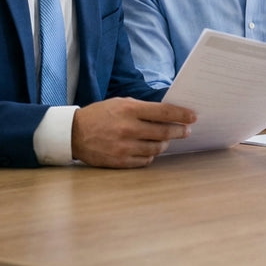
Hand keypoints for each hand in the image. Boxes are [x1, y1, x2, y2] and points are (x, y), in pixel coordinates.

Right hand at [71, 98, 195, 167]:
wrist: (73, 134)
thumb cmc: (100, 115)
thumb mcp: (120, 103)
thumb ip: (142, 108)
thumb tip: (168, 114)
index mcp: (129, 110)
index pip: (163, 112)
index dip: (181, 115)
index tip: (193, 117)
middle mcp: (128, 129)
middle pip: (163, 132)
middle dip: (179, 131)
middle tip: (186, 130)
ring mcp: (124, 147)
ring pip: (156, 149)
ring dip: (165, 144)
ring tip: (166, 139)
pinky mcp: (120, 162)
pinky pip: (145, 161)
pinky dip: (151, 156)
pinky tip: (150, 150)